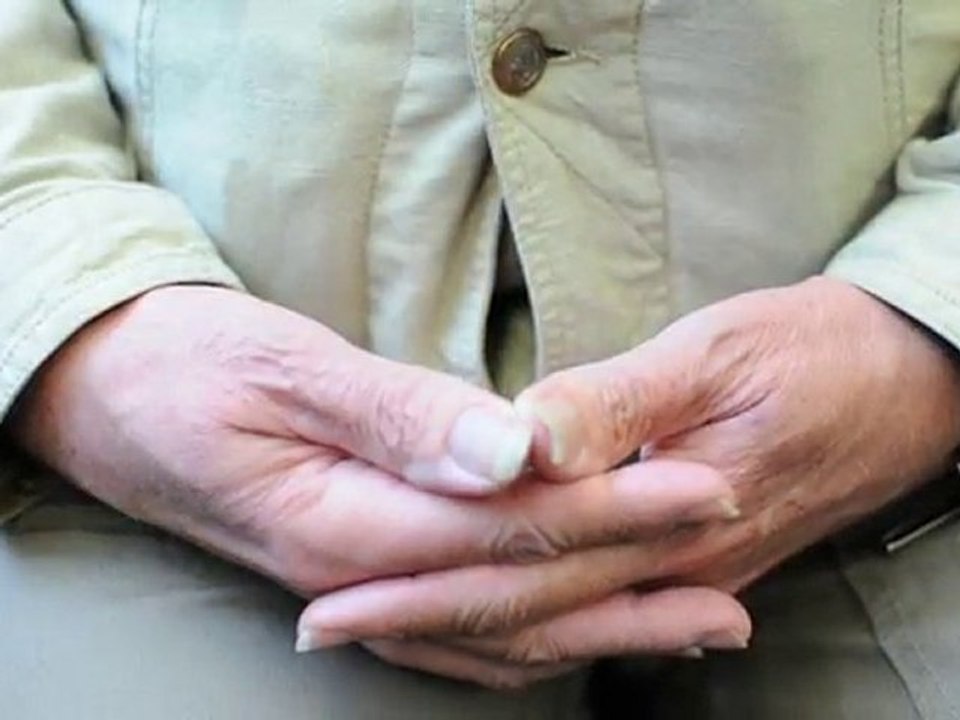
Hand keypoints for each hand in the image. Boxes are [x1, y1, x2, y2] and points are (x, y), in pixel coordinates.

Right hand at [8, 286, 746, 663]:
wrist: (113, 400)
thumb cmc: (191, 367)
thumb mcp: (286, 369)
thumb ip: (399, 416)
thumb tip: (510, 448)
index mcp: (345, 519)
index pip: (509, 528)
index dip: (614, 511)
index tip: (705, 487)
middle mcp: (359, 577)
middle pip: (520, 594)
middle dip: (633, 576)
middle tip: (733, 564)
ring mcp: (361, 590)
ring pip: (500, 631)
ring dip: (604, 625)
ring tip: (698, 619)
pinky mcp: (363, 578)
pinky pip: (463, 631)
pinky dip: (538, 635)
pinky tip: (588, 629)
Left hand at [298, 277, 959, 678]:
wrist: (906, 386)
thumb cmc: (813, 354)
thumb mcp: (717, 354)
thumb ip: (618, 404)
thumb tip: (524, 442)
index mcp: (664, 514)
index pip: (518, 567)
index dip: (420, 584)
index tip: (336, 595)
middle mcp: (665, 567)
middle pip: (522, 612)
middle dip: (417, 621)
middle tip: (325, 625)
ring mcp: (679, 575)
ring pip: (551, 626)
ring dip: (461, 632)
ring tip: (380, 629)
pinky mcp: (687, 563)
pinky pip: (589, 614)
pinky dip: (524, 625)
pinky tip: (489, 623)